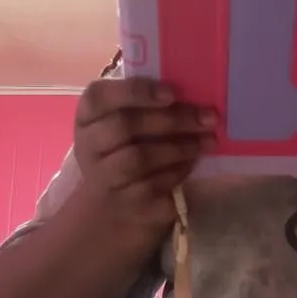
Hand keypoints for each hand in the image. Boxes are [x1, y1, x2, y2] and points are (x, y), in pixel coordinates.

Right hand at [73, 77, 215, 228]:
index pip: (98, 97)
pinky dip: (179, 170)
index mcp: (88, 118)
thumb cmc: (125, 151)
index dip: (135, 91)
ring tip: (208, 140)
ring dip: (180, 147)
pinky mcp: (127, 204)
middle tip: (207, 117)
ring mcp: (105, 179)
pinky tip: (193, 162)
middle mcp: (89, 147)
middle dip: (171, 119)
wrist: (114, 206)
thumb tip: (192, 91)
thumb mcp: (126, 124)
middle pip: (125, 126)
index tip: (171, 93)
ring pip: (140, 158)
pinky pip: (155, 184)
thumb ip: (147, 105)